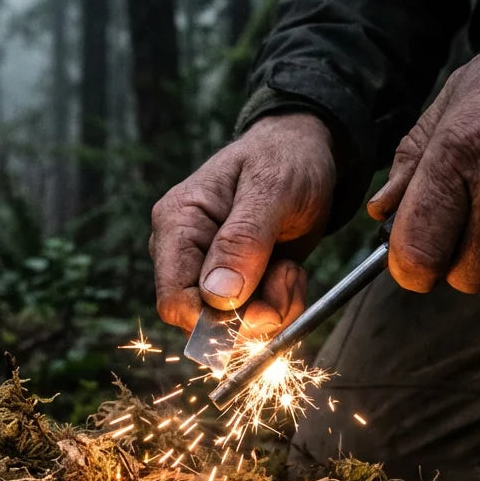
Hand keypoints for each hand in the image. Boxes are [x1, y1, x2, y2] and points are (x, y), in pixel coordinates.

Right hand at [150, 113, 336, 332]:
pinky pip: (253, 319)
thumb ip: (244, 240)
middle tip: (290, 277)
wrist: (306, 153)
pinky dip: (280, 306)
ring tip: (292, 269)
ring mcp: (208, 272)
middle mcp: (184, 253)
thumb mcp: (272, 189)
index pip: (173, 299)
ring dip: (273, 309)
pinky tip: (290, 273)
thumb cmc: (285, 158)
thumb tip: (218, 296)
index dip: (213, 318)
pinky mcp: (235, 284)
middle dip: (252, 315)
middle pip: (203, 321)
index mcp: (177, 223)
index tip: (259, 309)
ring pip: (233, 327)